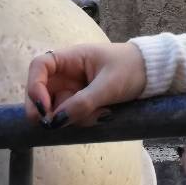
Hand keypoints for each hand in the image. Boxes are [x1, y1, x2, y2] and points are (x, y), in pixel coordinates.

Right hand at [24, 41, 146, 127]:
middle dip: (45, 111)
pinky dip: (82, 120)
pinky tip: (102, 115)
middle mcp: (67, 73)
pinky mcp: (80, 103)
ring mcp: (72, 89)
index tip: (43, 108)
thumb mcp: (109, 85)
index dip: (34, 86)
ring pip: (56, 109)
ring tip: (100, 114)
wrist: (151, 73)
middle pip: (40, 92)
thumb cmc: (131, 68)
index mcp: (72, 58)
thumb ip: (83, 102)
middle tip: (54, 126)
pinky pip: (71, 117)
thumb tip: (56, 122)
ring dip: (71, 118)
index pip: (39, 66)